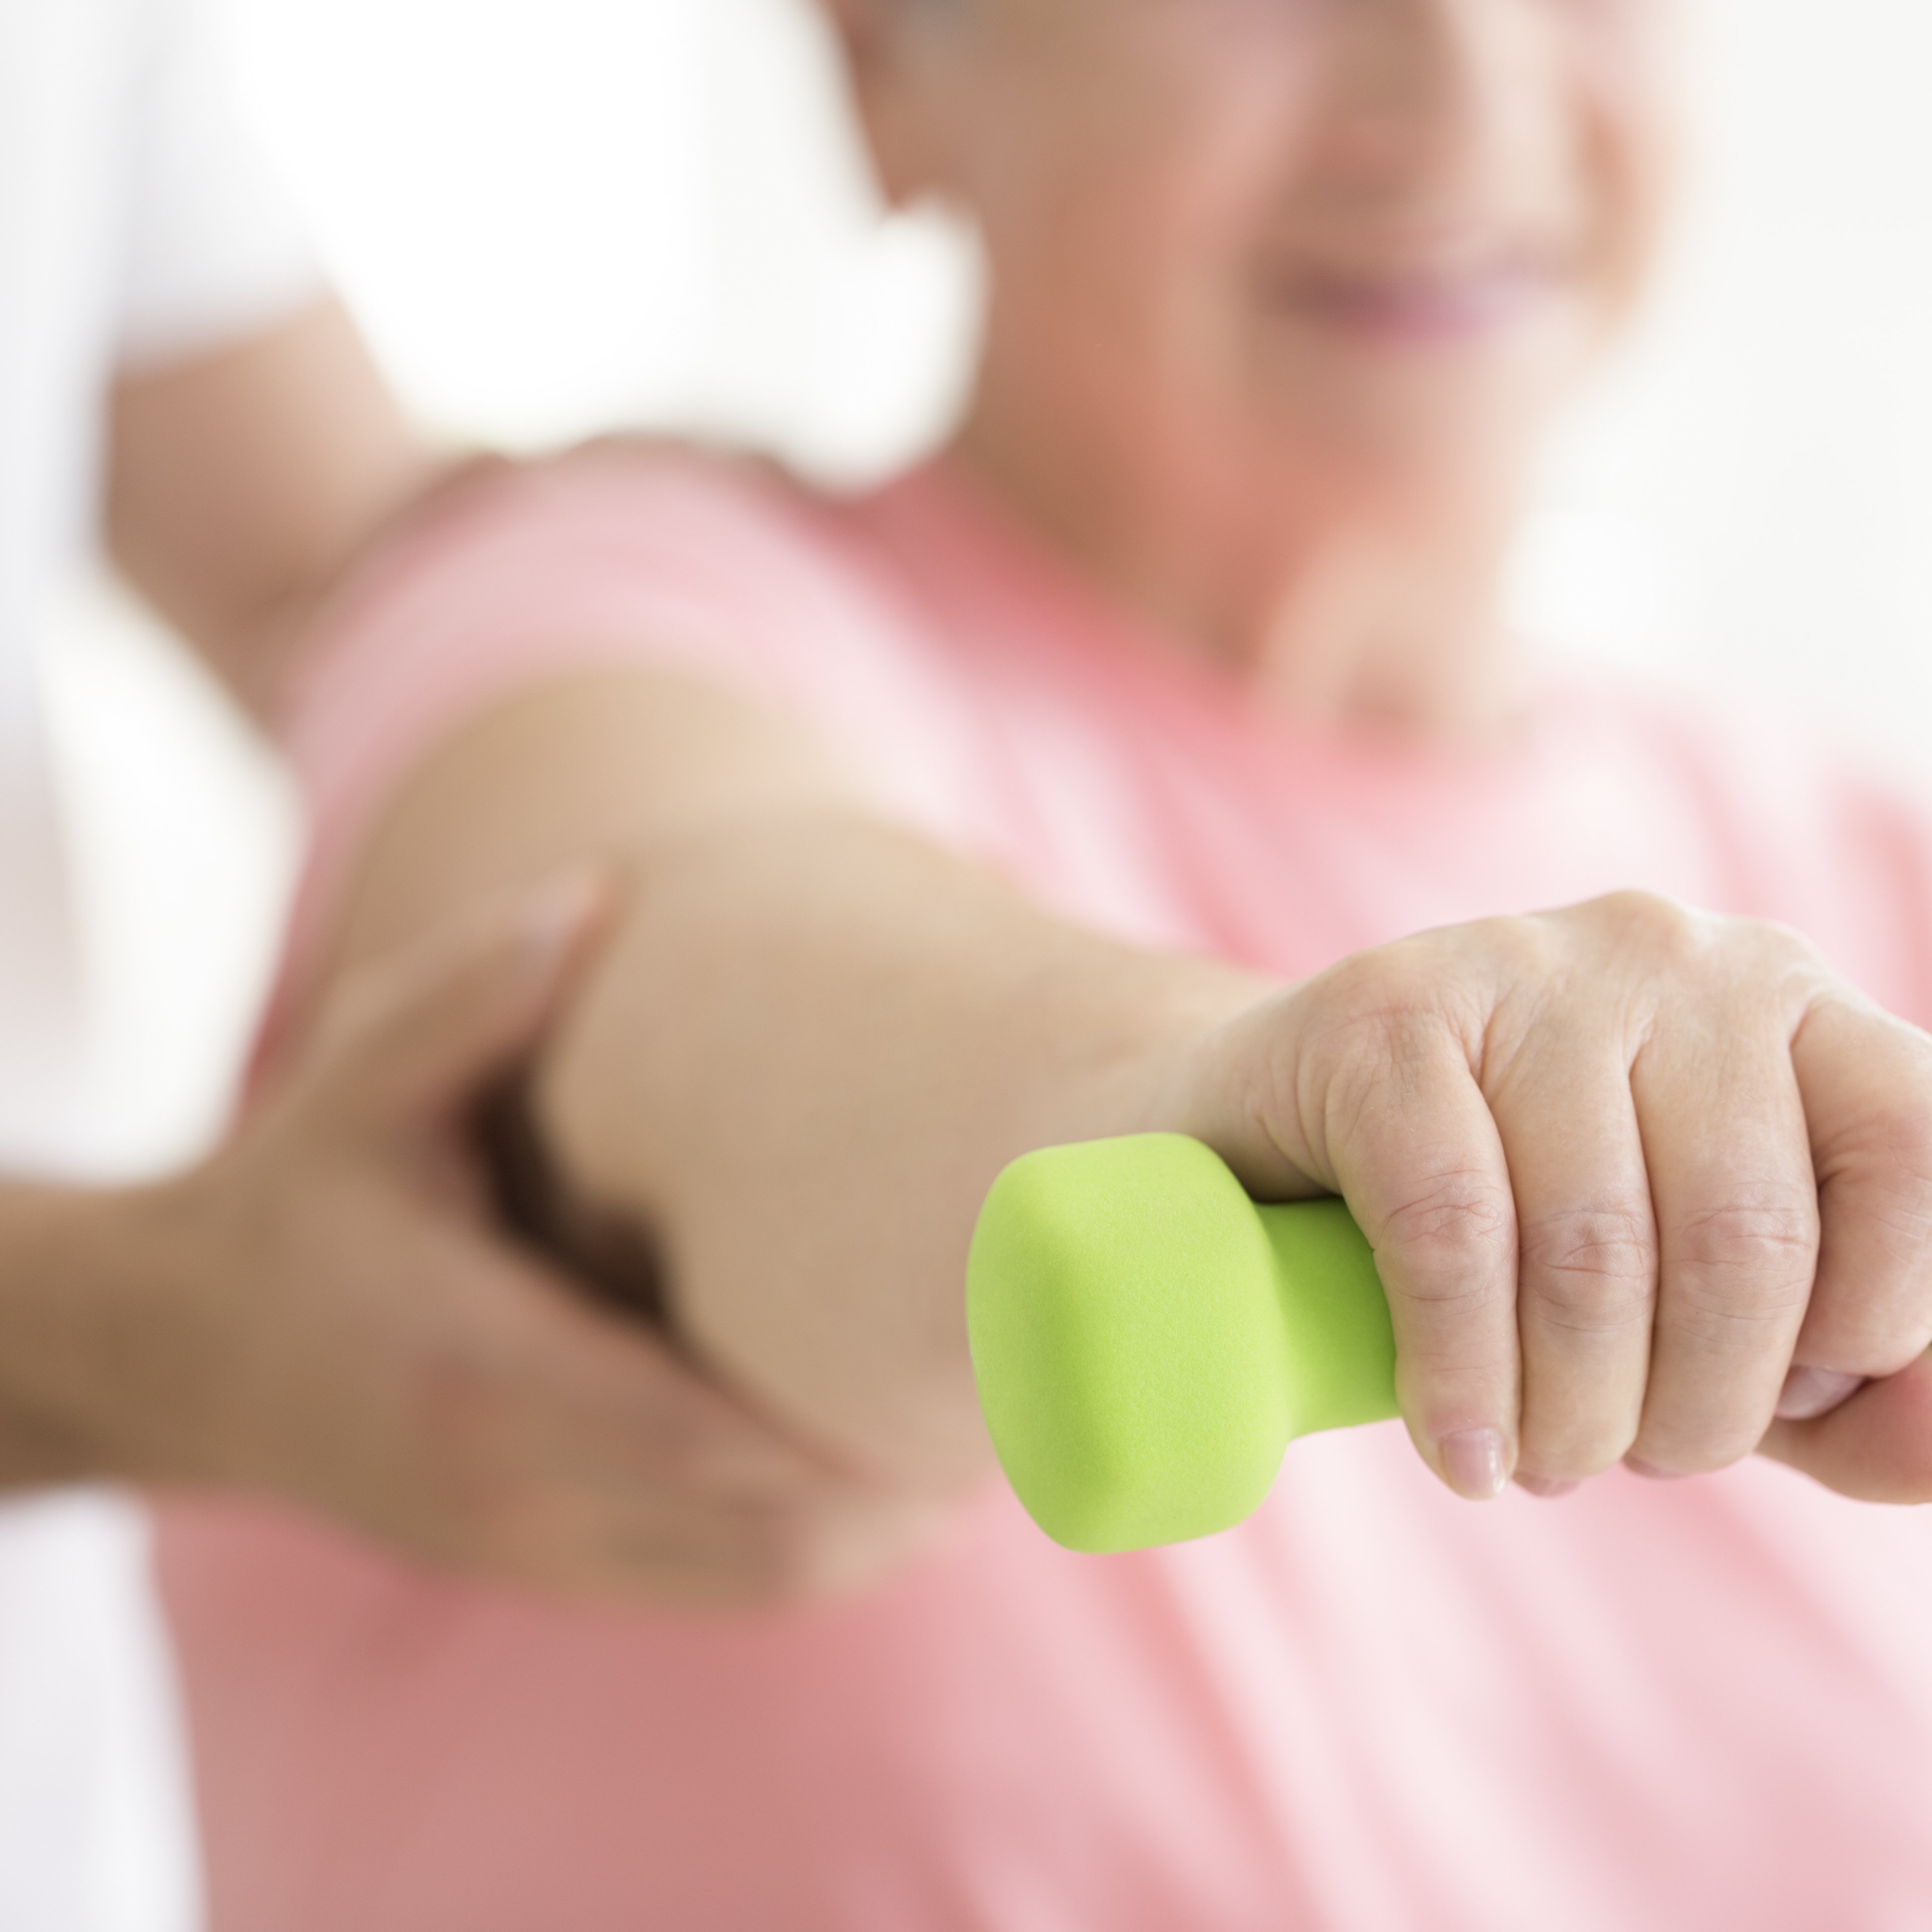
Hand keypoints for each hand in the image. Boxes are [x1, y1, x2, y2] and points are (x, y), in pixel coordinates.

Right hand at [65, 876, 952, 1604]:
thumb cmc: (300, 1196)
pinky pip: (714, 1589)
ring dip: (875, 1525)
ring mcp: (527, 1542)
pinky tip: (883, 1473)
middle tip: (1024, 1387)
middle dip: (901, 1484)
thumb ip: (472, 995)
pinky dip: (813, 1548)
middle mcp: (509, 1477)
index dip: (843, 1429)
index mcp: (477, 1358)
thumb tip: (597, 893)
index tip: (971, 1374)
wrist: (189, 1351)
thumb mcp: (361, 1080)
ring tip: (980, 1429)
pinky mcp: (540, 1566)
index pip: (695, 1429)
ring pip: (753, 1581)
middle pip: (757, 1531)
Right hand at [1177, 892, 1931, 1502]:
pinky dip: (1463, 1377)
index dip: (1870, 1322)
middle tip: (1624, 1455)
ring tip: (1537, 1459)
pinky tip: (1460, 1450)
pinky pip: (1455, 1232)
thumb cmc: (1519, 1228)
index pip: (1914, 1152)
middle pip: (1743, 1234)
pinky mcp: (1385, 1012)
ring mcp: (1520, 964)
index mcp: (1786, 999)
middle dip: (1695, 1412)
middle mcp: (1670, 952)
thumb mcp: (1709, 1305)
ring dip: (1573, 1416)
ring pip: (1594, 1245)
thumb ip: (1850, 1376)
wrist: (1280, 1137)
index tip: (1775, 1398)